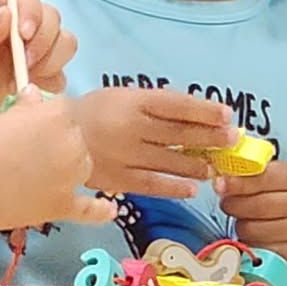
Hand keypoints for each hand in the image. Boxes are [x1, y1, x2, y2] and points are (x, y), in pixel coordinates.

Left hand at [0, 0, 73, 136]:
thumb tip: (6, 13)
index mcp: (2, 7)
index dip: (32, 13)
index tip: (23, 35)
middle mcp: (24, 23)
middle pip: (53, 19)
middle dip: (43, 43)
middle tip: (23, 65)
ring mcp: (37, 48)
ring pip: (65, 44)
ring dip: (50, 62)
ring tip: (22, 79)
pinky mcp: (44, 73)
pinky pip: (63, 73)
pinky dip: (51, 82)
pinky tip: (27, 89)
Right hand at [0, 90, 116, 232]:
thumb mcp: (2, 116)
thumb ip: (26, 106)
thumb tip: (35, 96)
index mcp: (59, 116)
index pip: (63, 109)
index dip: (47, 117)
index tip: (31, 124)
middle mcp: (73, 144)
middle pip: (76, 136)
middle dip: (58, 141)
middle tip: (27, 151)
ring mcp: (72, 178)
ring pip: (83, 166)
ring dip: (70, 168)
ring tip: (39, 174)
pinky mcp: (65, 207)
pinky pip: (91, 209)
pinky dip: (100, 210)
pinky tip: (108, 209)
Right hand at [74, 88, 236, 197]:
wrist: (54, 137)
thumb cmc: (93, 112)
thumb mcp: (122, 96)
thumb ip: (153, 105)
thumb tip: (193, 114)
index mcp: (133, 101)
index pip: (177, 105)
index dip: (205, 110)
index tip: (227, 115)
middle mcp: (132, 127)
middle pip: (179, 134)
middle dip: (209, 138)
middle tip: (231, 140)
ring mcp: (125, 155)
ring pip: (169, 161)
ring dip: (196, 165)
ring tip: (213, 167)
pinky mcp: (118, 179)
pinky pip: (152, 185)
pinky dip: (174, 187)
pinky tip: (191, 189)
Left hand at [218, 161, 286, 268]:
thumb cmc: (281, 196)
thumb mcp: (272, 177)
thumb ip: (248, 175)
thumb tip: (221, 181)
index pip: (263, 178)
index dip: (237, 182)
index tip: (219, 184)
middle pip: (256, 205)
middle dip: (233, 204)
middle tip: (226, 203)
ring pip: (251, 229)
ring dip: (240, 225)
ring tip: (246, 219)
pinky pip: (256, 249)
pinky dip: (249, 243)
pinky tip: (255, 236)